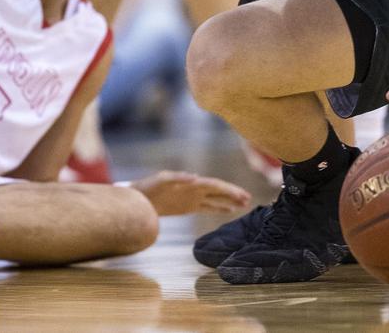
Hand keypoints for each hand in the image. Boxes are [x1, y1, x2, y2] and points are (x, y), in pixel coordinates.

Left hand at [130, 170, 250, 215]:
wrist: (139, 200)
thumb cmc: (149, 187)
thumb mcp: (162, 180)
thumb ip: (178, 177)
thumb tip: (196, 177)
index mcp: (191, 182)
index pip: (215, 185)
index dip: (229, 189)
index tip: (241, 194)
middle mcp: (195, 189)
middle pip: (219, 191)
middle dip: (233, 194)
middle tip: (249, 199)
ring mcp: (193, 198)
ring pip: (216, 199)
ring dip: (230, 201)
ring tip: (245, 204)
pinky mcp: (189, 207)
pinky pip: (208, 207)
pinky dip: (219, 208)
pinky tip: (230, 211)